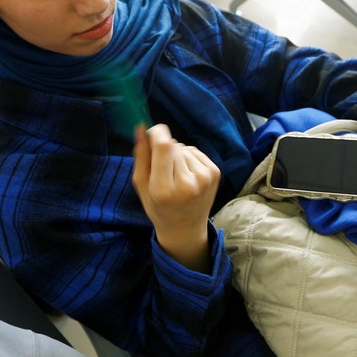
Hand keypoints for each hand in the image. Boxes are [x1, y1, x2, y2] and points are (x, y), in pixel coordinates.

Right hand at [132, 124, 220, 271]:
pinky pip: (195, 152)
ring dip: (177, 155)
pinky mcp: (215, 174)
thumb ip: (141, 156)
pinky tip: (186, 174)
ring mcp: (204, 179)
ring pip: (184, 148)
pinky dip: (189, 158)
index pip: (164, 147)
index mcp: (164, 190)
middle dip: (164, 148)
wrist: (185, 228)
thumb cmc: (158, 207)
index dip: (158, 133)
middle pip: (173, 146)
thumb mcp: (142, 185)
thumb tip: (142, 128)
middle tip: (161, 167)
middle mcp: (187, 184)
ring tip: (175, 175)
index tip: (153, 132)